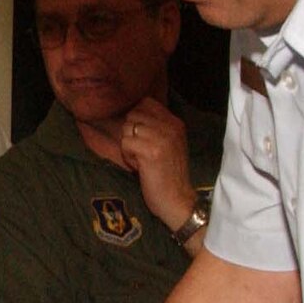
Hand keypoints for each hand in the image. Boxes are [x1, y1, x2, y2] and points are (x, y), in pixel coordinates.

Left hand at [116, 98, 196, 232]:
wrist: (177, 200)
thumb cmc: (168, 174)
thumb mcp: (168, 144)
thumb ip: (156, 127)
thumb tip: (131, 113)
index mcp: (175, 122)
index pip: (145, 102)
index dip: (136, 118)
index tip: (141, 137)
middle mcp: (170, 126)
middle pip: (133, 115)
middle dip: (130, 133)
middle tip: (141, 151)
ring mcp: (162, 137)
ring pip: (127, 128)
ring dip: (128, 146)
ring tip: (141, 160)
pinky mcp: (151, 151)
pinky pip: (126, 143)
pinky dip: (128, 157)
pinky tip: (139, 167)